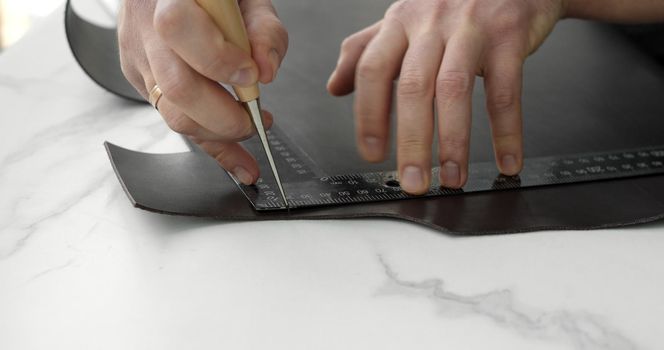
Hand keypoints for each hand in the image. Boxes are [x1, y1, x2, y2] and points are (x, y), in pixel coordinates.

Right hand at [118, 0, 287, 184]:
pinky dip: (210, 141)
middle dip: (224, 116)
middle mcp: (145, 28)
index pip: (178, 28)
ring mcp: (139, 58)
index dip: (217, 58)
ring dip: (218, 133)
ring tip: (250, 126)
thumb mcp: (247, 0)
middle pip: (175, 86)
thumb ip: (264, 29)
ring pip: (171, 114)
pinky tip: (236, 158)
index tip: (250, 73)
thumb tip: (266, 71)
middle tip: (254, 118)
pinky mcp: (141, 81)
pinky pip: (176, 120)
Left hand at [327, 0, 565, 193]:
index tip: (371, 154)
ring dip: (453, 141)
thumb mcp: (404, 20)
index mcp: (400, 23)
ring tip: (452, 178)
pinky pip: (506, 89)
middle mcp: (431, 23)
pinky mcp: (508, 36)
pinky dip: (507, 130)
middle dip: (412, 141)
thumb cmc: (456, 1)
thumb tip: (335, 85)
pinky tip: (507, 159)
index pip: (372, 70)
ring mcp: (471, 28)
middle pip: (413, 86)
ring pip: (454, 89)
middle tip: (413, 180)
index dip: (368, 115)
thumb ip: (367, 50)